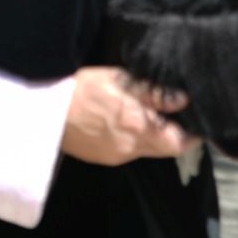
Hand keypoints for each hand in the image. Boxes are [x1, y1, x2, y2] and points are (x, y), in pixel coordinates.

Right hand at [60, 66, 197, 166]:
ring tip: (141, 114)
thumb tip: (183, 99)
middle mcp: (131, 147)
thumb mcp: (118, 79)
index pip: (180, 142)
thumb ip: (152, 91)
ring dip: (150, 136)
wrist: (43, 110)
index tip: (194, 121)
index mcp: (139, 127)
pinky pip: (126, 151)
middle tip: (169, 114)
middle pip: (165, 149)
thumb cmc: (81, 88)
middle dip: (171, 134)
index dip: (191, 133)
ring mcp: (116, 155)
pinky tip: (118, 122)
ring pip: (146, 150)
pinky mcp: (102, 158)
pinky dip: (131, 139)